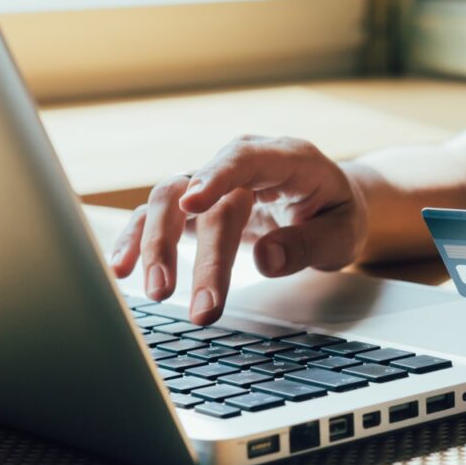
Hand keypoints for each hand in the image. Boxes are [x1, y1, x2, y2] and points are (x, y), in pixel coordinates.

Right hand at [108, 135, 367, 324]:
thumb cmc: (337, 216)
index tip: (194, 204)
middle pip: (202, 191)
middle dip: (197, 250)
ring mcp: (216, 181)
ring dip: (157, 244)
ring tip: (157, 292)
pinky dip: (139, 239)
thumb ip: (308, 245)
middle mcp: (243, 163)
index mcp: (287, 159)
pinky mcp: (198, 204)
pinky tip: (122, 268)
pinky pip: (160, 215)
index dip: (217, 176)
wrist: (331, 207)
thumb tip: (266, 260)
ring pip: (170, 199)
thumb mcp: (343, 233)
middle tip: (201, 307)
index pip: (245, 158)